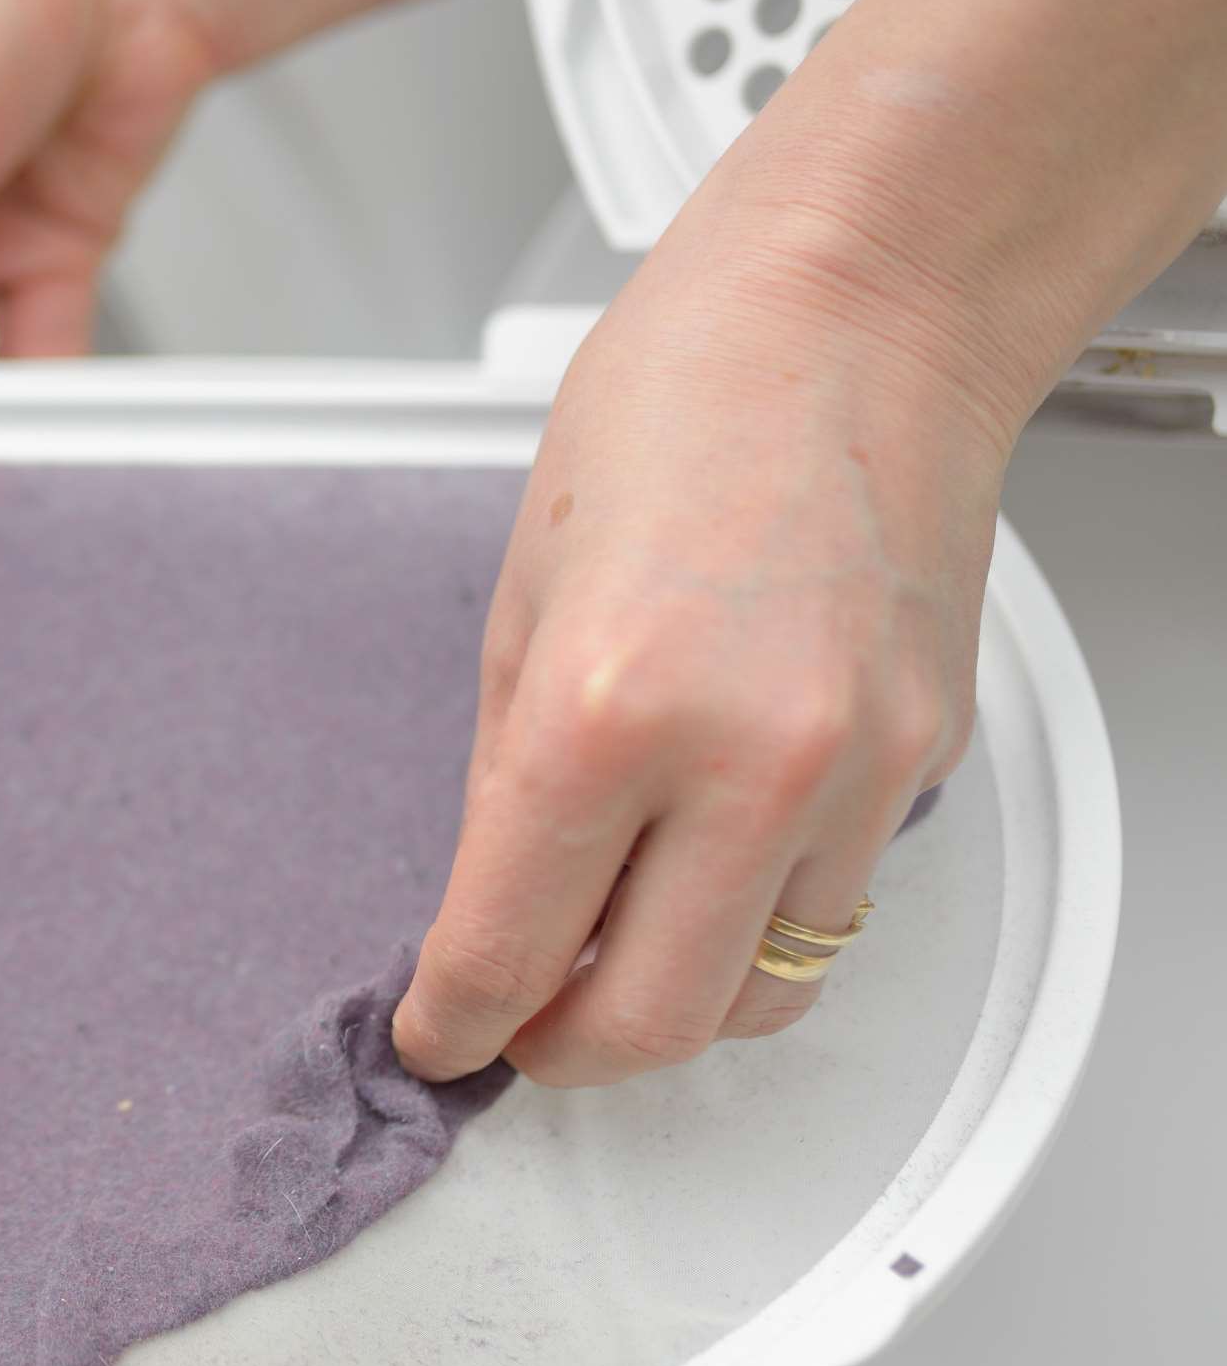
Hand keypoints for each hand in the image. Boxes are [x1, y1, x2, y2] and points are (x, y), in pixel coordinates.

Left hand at [391, 242, 1004, 1087]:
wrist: (854, 314)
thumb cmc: (679, 406)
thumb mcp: (520, 606)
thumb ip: (508, 784)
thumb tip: (495, 909)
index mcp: (604, 712)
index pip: (509, 952)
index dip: (455, 1023)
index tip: (437, 1037)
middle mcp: (746, 761)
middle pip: (651, 1025)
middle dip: (564, 1052)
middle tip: (518, 1028)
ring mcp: (857, 771)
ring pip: (763, 993)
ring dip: (675, 998)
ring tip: (614, 946)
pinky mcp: (927, 760)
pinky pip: (831, 904)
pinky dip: (759, 915)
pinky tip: (711, 853)